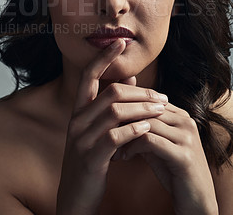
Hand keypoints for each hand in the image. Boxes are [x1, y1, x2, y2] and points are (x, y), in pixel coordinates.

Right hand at [56, 39, 167, 214]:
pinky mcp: (91, 157)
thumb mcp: (98, 129)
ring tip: (162, 109)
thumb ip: (112, 103)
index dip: (103, 57)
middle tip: (162, 97)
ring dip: (143, 109)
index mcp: (78, 111)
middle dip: (140, 92)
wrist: (75, 196)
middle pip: (110, 93)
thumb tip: (130, 77)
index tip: (119, 41)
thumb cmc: (92, 158)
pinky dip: (135, 129)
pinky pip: (115, 136)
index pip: (88, 76)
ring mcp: (82, 139)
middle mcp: (77, 121)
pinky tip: (148, 127)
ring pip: (115, 112)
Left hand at [115, 103, 218, 214]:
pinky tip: (124, 156)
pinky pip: (150, 141)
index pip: (148, 100)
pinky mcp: (183, 156)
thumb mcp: (157, 143)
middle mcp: (186, 122)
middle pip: (147, 109)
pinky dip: (132, 147)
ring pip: (147, 123)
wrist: (196, 199)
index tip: (108, 119)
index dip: (126, 108)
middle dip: (124, 119)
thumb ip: (143, 128)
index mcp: (181, 115)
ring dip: (125, 134)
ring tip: (112, 145)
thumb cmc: (173, 170)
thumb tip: (117, 114)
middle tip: (105, 129)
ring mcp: (187, 138)